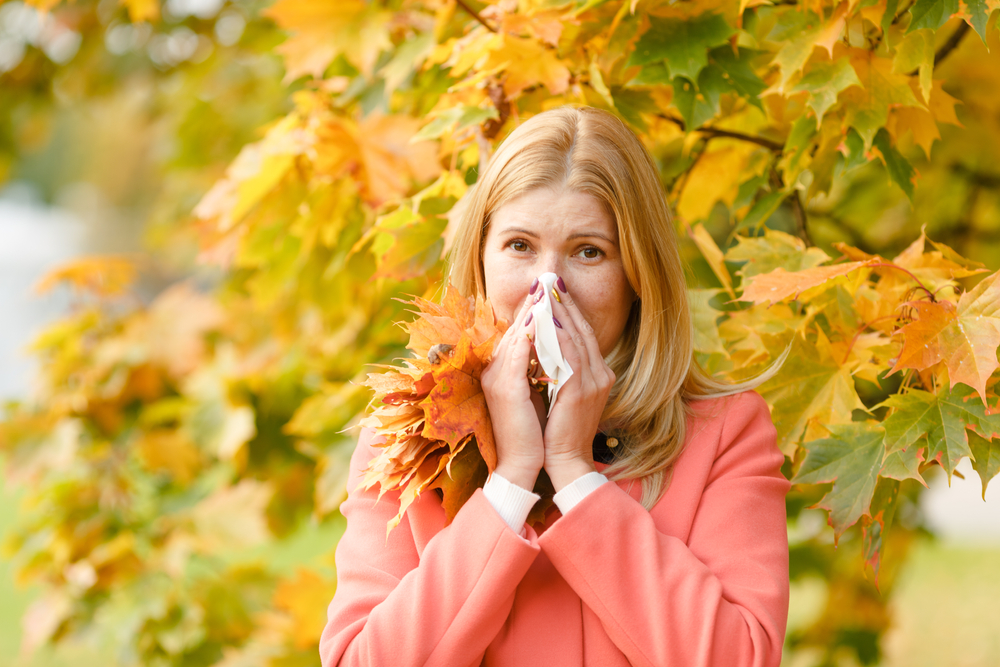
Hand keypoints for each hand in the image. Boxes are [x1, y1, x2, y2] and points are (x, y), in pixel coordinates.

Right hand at [481, 290, 544, 489]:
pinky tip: (545, 318)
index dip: (533, 310)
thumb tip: (555, 347)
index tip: (549, 291)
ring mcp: (497, 377)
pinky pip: (518, 351)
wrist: (524, 464)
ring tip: (549, 290)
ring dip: (534, 311)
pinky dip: (532, 333)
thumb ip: (540, 368)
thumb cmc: (534, 432)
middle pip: (515, 327)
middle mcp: (494, 369)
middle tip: (548, 280)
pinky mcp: (505, 387)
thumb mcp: (536, 393)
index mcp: (501, 371)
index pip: (517, 332)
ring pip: (516, 334)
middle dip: (534, 303)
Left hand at [543, 278, 615, 490]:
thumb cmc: (557, 430)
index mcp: (597, 374)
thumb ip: (559, 368)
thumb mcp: (561, 392)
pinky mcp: (579, 391)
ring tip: (545, 292)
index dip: (569, 310)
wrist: (564, 461)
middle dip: (565, 303)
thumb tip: (543, 342)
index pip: (583, 333)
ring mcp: (593, 382)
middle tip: (550, 279)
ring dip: (559, 313)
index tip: (555, 288)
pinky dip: (556, 336)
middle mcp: (600, 374)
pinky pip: (568, 356)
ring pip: (575, 338)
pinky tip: (545, 321)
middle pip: (582, 329)